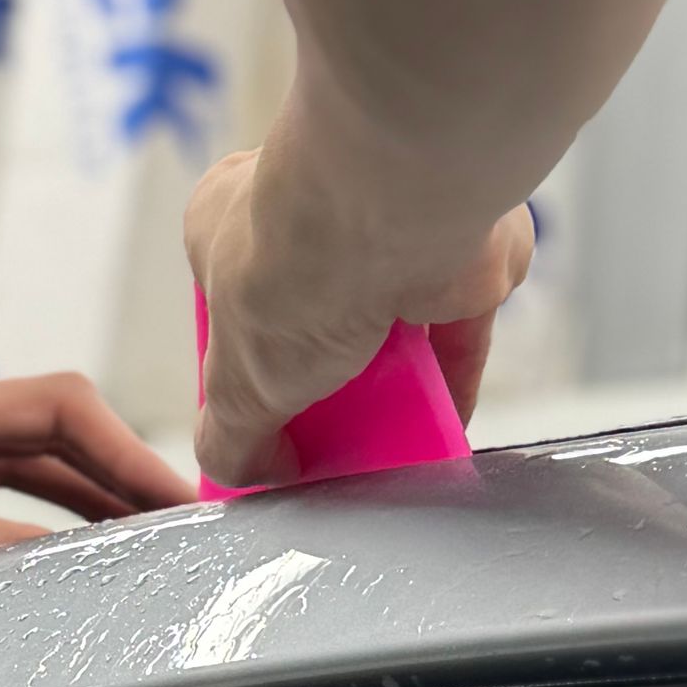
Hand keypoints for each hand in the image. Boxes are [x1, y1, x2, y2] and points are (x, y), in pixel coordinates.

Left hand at [0, 375, 192, 641]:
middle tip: (178, 539)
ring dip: (75, 516)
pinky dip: (19, 549)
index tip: (182, 505)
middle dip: (118, 482)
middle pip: (49, 444)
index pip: (60, 406)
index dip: (130, 450)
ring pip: (14, 488)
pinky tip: (35, 588)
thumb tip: (62, 564)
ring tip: (131, 562)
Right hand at [185, 131, 533, 492]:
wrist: (395, 210)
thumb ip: (231, 438)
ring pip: (387, 329)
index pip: (229, 305)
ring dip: (391, 389)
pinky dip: (449, 386)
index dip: (243, 368)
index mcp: (229, 224)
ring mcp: (388, 229)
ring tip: (387, 451)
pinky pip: (455, 336)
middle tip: (324, 444)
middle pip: (312, 323)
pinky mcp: (458, 254)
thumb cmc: (294, 268)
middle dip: (320, 384)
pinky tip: (442, 431)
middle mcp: (312, 214)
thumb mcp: (237, 384)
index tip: (258, 422)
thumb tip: (249, 475)